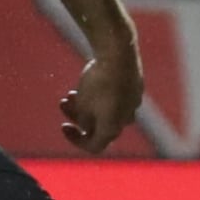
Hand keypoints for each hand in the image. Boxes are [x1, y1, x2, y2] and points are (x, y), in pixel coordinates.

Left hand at [58, 25, 143, 152]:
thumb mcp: (83, 105)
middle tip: (64, 103)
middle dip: (79, 116)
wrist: (118, 54)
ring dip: (87, 104)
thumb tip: (87, 125)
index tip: (63, 126)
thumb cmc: (98, 82)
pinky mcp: (136, 86)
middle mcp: (126, 119)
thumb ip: (84, 120)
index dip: (76, 140)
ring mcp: (133, 102)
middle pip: (100, 126)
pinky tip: (89, 80)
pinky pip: (117, 96)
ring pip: (108, 110)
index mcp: (113, 128)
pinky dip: (102, 94)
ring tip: (71, 92)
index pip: (94, 146)